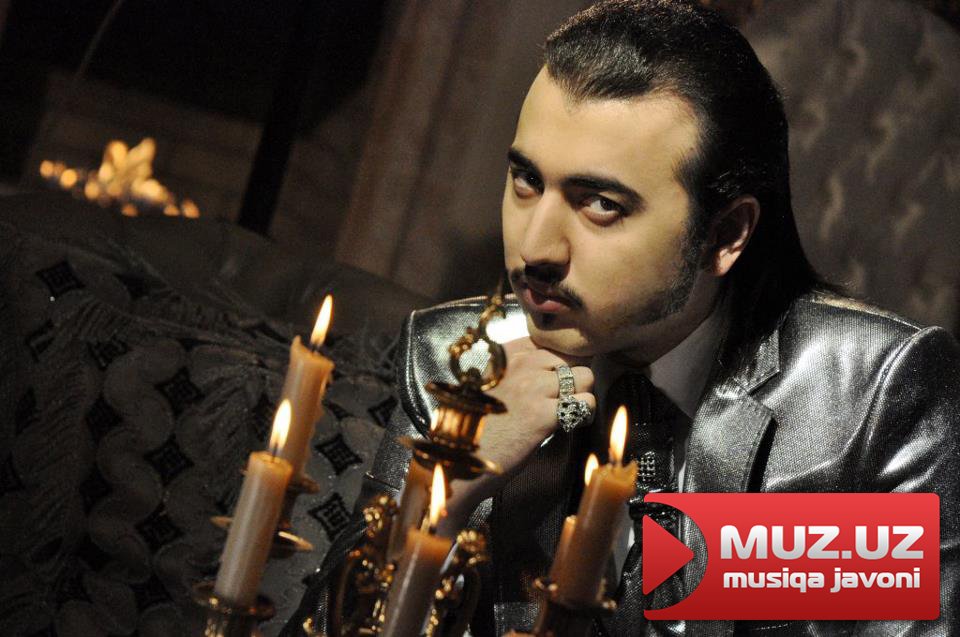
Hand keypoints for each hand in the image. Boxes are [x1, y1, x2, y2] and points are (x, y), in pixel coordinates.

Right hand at [440, 337, 594, 533]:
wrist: (461, 461)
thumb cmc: (480, 427)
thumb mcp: (495, 385)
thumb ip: (521, 369)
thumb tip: (563, 364)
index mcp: (505, 354)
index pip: (552, 342)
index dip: (560, 364)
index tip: (554, 383)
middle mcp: (519, 364)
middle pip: (572, 358)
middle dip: (574, 380)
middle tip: (561, 403)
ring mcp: (531, 386)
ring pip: (585, 377)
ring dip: (581, 397)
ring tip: (566, 414)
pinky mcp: (542, 414)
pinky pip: (586, 403)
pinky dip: (584, 416)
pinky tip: (567, 425)